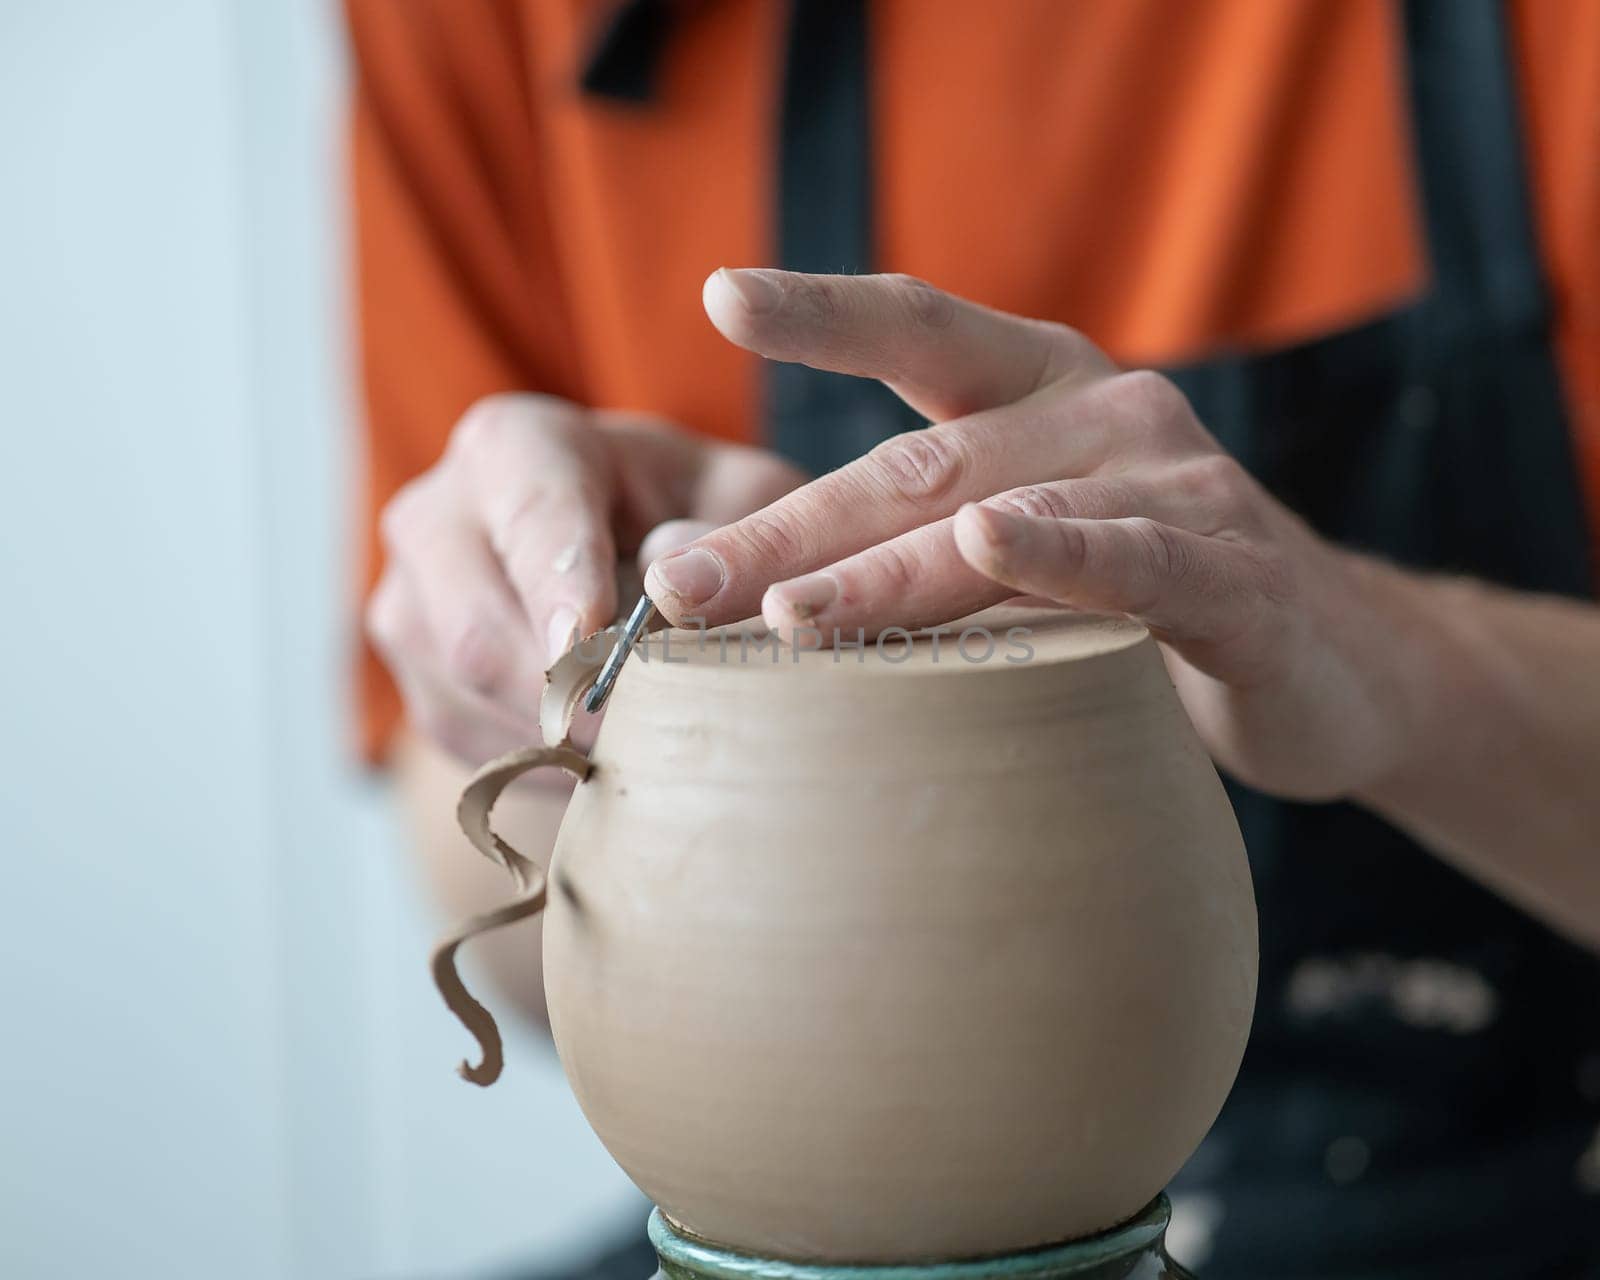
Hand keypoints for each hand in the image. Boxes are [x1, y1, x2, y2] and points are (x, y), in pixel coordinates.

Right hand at [368, 393, 804, 762]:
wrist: (625, 563)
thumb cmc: (688, 517)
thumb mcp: (737, 501)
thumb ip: (728, 529)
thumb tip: (678, 583)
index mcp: (514, 447)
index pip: (531, 515)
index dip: (560, 585)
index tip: (590, 644)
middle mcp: (437, 516)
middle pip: (477, 627)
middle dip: (563, 691)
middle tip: (641, 734)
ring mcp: (409, 602)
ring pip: (466, 695)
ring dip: (556, 732)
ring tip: (639, 743)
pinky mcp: (417, 680)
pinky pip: (466, 738)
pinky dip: (539, 758)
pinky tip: (602, 751)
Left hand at [644, 270, 1432, 801]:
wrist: (1331, 661)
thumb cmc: (1137, 603)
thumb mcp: (1018, 547)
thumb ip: (906, 544)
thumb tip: (721, 583)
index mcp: (1040, 389)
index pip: (920, 330)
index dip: (823, 311)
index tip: (722, 296)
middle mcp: (1104, 412)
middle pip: (922, 463)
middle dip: (793, 531)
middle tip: (687, 585)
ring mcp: (1176, 484)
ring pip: (1005, 516)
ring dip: (887, 570)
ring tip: (786, 616)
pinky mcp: (1236, 573)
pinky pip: (1139, 561)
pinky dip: (1065, 557)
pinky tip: (994, 549)